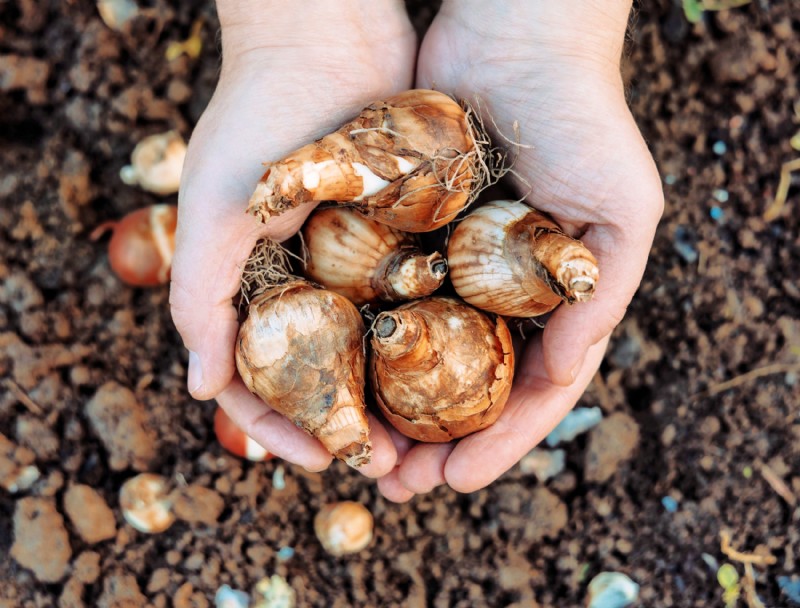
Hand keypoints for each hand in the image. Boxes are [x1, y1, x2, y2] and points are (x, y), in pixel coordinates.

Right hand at [170, 0, 415, 475]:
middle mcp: (307, 277)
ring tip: (435, 436)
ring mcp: (358, 256)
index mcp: (256, 283)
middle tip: (394, 467)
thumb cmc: (258, 117)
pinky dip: (434, 335)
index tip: (327, 462)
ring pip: (379, 345)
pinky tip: (464, 368)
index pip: (265, 380)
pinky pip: (420, 295)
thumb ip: (200, 297)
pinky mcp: (405, 228)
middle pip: (330, 375)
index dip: (287, 428)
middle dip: (356, 426)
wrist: (326, 30)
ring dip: (401, 396)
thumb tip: (203, 391)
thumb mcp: (215, 209)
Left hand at [377, 0, 663, 500]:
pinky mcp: (410, 233)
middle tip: (397, 483)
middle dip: (436, 439)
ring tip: (361, 452)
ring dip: (394, 406)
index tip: (455, 479)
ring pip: (421, 353)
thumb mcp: (621, 211)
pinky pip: (385, 298)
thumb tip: (567, 375)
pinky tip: (342, 377)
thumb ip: (602, 296)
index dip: (497, 440)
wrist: (514, 34)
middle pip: (468, 384)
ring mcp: (455, 264)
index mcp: (555, 297)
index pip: (528, 389)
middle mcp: (503, 289)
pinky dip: (368, 343)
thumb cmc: (582, 118)